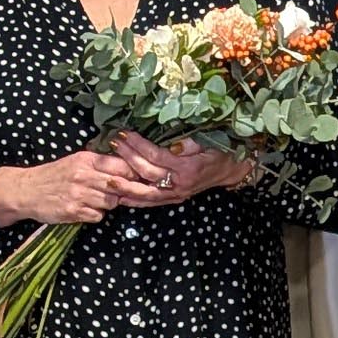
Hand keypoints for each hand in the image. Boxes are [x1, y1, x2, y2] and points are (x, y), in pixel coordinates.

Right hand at [0, 150, 145, 227]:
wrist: (25, 190)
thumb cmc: (54, 176)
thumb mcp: (75, 162)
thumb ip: (100, 164)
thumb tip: (130, 168)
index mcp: (86, 160)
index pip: (121, 166)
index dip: (135, 174)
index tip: (143, 179)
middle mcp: (83, 175)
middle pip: (121, 186)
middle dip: (129, 192)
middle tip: (130, 194)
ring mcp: (79, 194)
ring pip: (111, 203)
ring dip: (108, 204)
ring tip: (96, 200)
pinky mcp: (73, 211)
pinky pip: (98, 216)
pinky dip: (95, 214)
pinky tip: (85, 209)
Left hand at [110, 128, 257, 205]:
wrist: (230, 171)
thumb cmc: (217, 153)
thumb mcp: (206, 143)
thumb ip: (188, 145)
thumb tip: (172, 146)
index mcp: (187, 167)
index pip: (157, 156)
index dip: (139, 145)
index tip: (124, 134)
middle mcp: (179, 184)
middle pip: (147, 173)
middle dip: (126, 159)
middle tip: (111, 147)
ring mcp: (176, 194)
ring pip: (145, 192)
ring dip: (125, 184)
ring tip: (107, 175)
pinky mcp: (173, 199)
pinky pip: (151, 203)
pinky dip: (135, 201)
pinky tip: (120, 197)